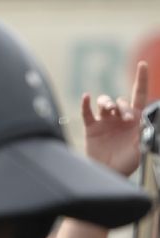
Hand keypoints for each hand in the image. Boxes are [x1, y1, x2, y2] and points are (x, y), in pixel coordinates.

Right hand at [80, 61, 149, 175]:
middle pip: (121, 100)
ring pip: (105, 102)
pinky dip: (86, 103)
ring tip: (108, 110)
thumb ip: (145, 133)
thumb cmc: (127, 163)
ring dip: (107, 102)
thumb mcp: (141, 147)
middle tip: (124, 117)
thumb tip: (150, 121)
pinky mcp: (91, 127)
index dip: (141, 79)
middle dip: (123, 106)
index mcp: (134, 120)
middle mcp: (119, 118)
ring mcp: (105, 121)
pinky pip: (87, 111)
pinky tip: (87, 98)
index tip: (142, 65)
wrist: (108, 173)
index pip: (139, 94)